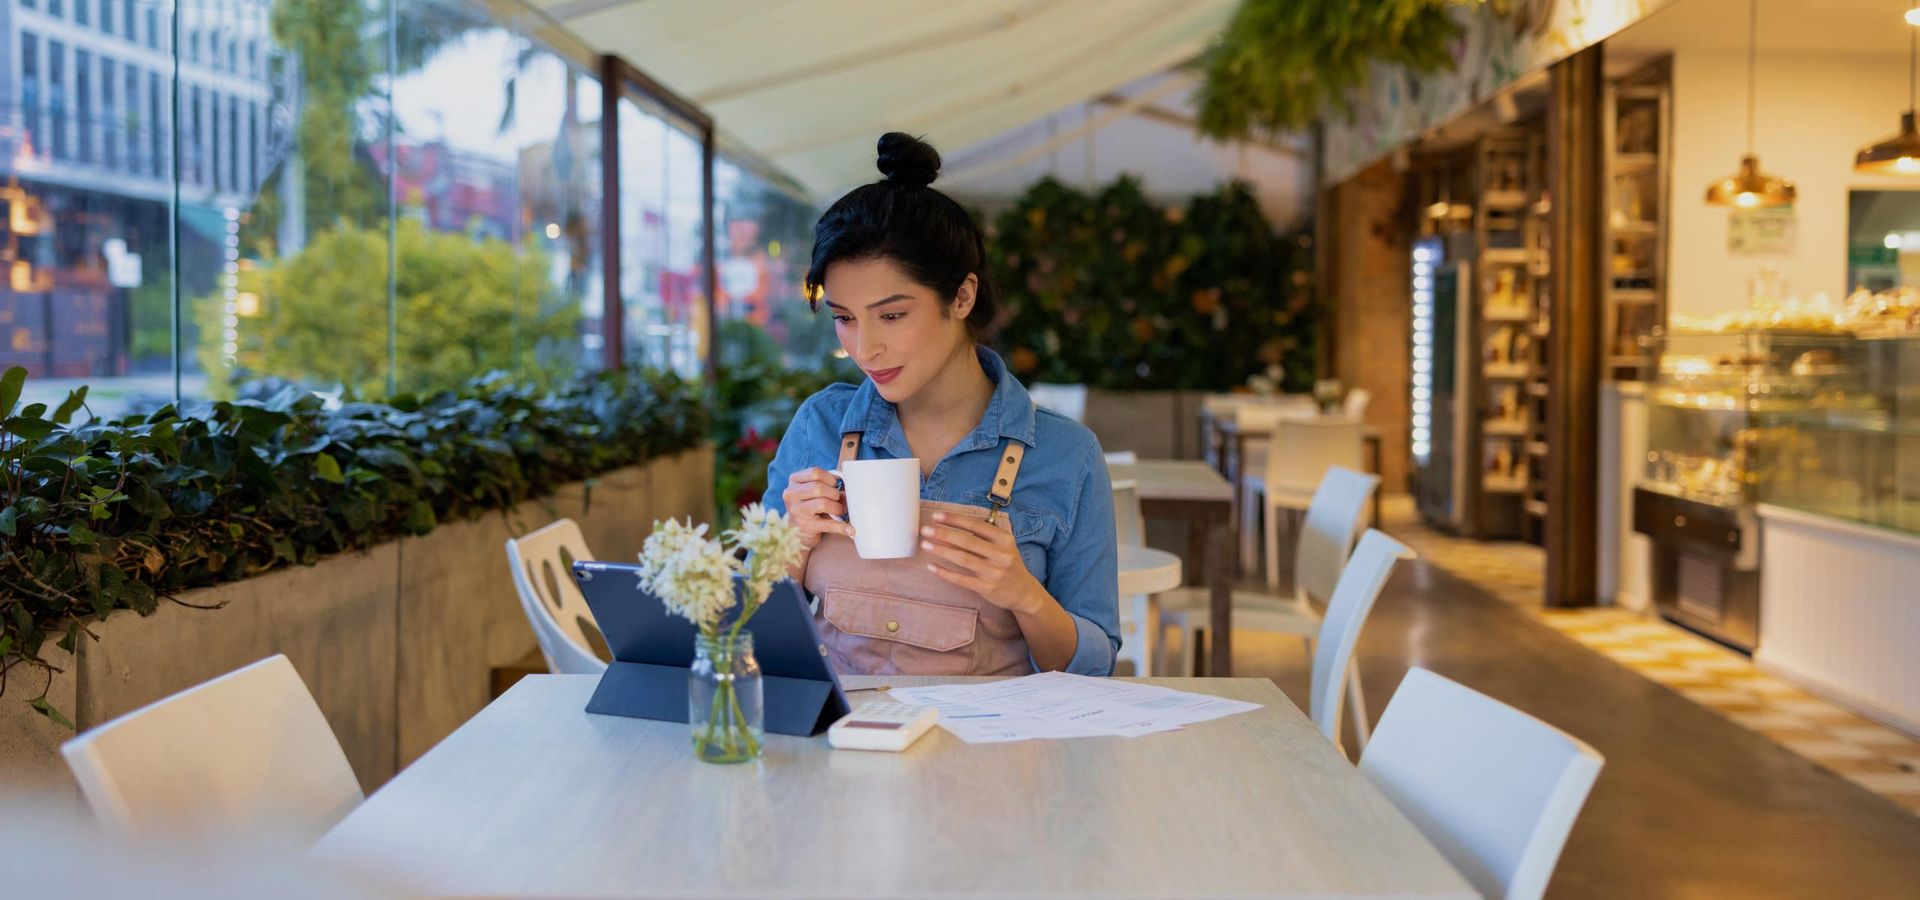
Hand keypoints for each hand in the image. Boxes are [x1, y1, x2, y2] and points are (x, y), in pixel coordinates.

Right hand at [782, 467, 854, 550]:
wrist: (798, 529)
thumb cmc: (810, 503)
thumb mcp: (813, 490)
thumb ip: (827, 484)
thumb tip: (847, 491)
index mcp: (794, 480)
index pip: (815, 472)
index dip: (830, 478)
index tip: (835, 485)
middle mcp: (791, 494)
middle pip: (818, 488)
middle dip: (834, 494)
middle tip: (838, 500)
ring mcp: (797, 511)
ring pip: (823, 504)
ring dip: (837, 507)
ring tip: (840, 511)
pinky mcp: (805, 527)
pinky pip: (828, 524)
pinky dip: (842, 527)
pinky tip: (850, 530)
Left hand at [920, 512, 1044, 613]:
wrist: (1023, 592)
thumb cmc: (1008, 563)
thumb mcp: (1004, 545)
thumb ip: (985, 535)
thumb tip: (953, 524)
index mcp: (1004, 539)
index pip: (975, 525)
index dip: (954, 520)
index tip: (936, 516)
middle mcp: (1000, 554)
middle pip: (966, 541)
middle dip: (943, 534)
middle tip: (925, 530)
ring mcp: (993, 572)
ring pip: (962, 558)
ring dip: (941, 550)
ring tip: (925, 544)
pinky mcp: (986, 588)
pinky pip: (961, 579)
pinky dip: (944, 573)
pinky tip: (931, 567)